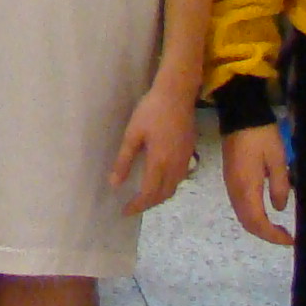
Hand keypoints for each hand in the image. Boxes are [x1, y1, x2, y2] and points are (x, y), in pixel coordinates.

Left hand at [111, 85, 199, 213]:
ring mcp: (185, 160)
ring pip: (173, 188)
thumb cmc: (151, 111)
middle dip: (148, 204)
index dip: (136, 205)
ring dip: (159, 196)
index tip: (125, 211)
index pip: (148, 194)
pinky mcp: (190, 152)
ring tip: (145, 197)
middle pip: (163, 195)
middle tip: (134, 206)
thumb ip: (124, 160)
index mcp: (159, 162)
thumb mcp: (133, 134)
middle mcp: (175, 166)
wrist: (177, 94)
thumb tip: (115, 184)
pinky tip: (161, 180)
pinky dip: (169, 186)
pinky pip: (180, 178)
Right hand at [221, 123, 293, 245]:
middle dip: (266, 234)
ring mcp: (230, 184)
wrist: (240, 114)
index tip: (289, 240)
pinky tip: (265, 211)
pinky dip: (252, 215)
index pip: (258, 222)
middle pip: (247, 223)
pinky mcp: (230, 177)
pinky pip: (239, 205)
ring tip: (277, 227)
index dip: (273, 236)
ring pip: (242, 215)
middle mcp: (235, 190)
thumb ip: (280, 186)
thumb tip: (279, 208)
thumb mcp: (278, 159)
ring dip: (258, 226)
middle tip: (285, 236)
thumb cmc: (261, 136)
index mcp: (247, 188)